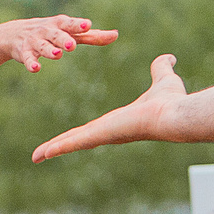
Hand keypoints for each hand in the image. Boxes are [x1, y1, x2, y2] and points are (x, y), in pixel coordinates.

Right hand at [0, 14, 118, 73]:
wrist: (14, 34)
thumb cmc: (50, 32)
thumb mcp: (69, 33)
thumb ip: (92, 36)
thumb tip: (115, 35)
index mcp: (60, 24)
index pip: (70, 24)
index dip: (78, 25)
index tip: (87, 25)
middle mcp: (47, 31)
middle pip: (56, 34)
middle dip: (63, 39)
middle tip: (72, 45)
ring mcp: (34, 41)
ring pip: (42, 46)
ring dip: (49, 50)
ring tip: (58, 55)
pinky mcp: (24, 52)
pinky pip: (28, 58)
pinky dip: (31, 63)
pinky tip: (36, 69)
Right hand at [32, 54, 186, 161]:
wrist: (175, 114)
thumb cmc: (172, 101)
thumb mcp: (163, 79)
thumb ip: (161, 68)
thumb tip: (169, 58)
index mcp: (119, 121)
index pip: (95, 128)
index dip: (81, 133)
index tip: (70, 137)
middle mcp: (110, 132)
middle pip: (79, 139)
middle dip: (61, 145)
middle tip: (44, 153)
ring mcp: (105, 135)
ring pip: (73, 143)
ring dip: (54, 149)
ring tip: (37, 156)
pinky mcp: (102, 135)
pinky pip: (75, 142)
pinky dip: (58, 147)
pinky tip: (44, 154)